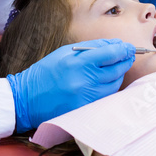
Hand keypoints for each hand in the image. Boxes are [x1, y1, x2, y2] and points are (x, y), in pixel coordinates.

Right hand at [5, 39, 134, 131]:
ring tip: (116, 68)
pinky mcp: (85, 110)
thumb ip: (91, 48)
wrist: (26, 99)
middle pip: (116, 70)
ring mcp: (85, 98)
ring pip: (114, 85)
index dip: (123, 49)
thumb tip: (115, 45)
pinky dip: (109, 88)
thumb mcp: (65, 53)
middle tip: (129, 55)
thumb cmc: (45, 72)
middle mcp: (83, 81)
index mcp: (76, 63)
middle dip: (125, 61)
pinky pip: (105, 97)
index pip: (110, 54)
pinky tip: (107, 82)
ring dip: (119, 75)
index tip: (129, 47)